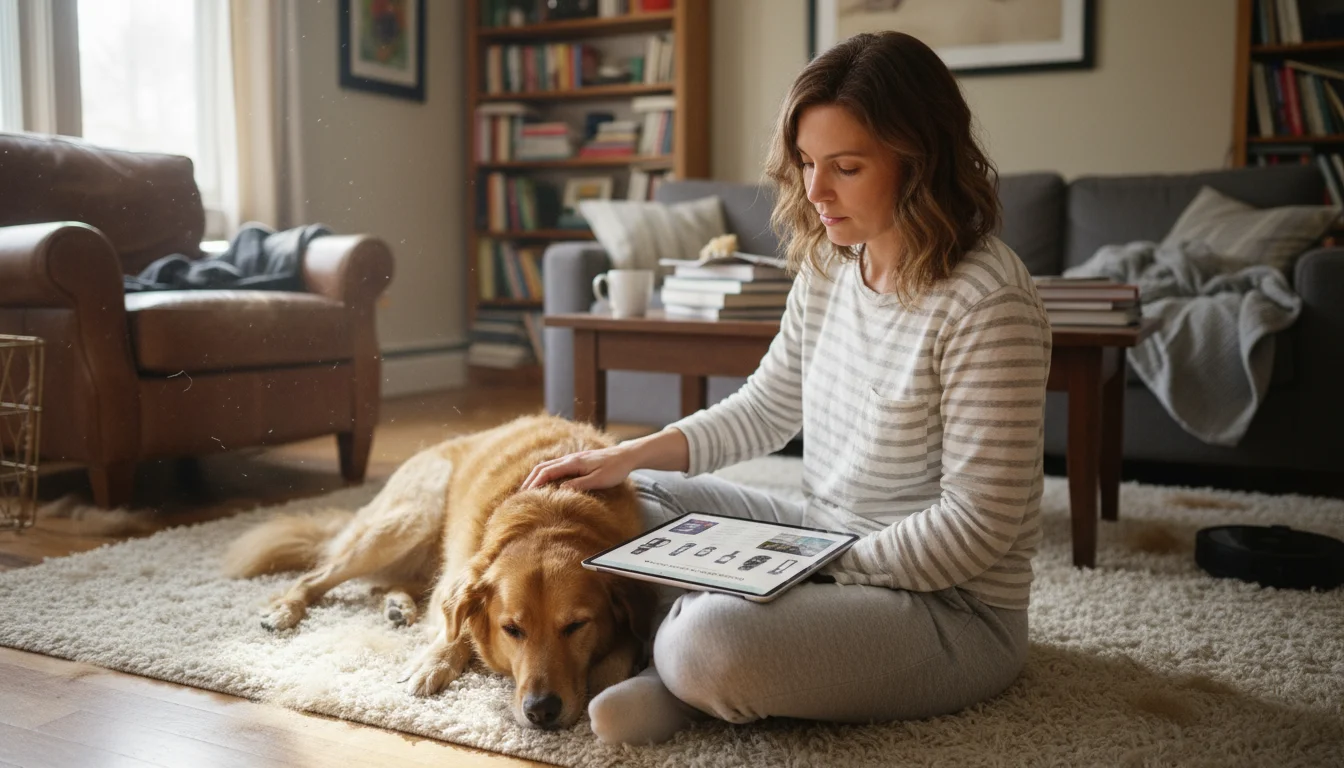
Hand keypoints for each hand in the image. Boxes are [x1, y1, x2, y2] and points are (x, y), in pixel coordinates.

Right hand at [521, 445, 637, 491]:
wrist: (626, 456)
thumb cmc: (615, 469)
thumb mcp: (599, 480)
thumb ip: (580, 484)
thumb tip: (560, 490)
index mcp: (573, 463)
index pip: (547, 471)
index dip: (534, 482)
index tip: (525, 494)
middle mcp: (570, 458)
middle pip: (543, 466)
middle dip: (530, 479)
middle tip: (520, 493)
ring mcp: (573, 459)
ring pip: (548, 465)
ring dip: (536, 476)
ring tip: (528, 489)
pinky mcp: (577, 461)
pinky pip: (555, 466)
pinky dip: (545, 474)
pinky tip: (545, 482)